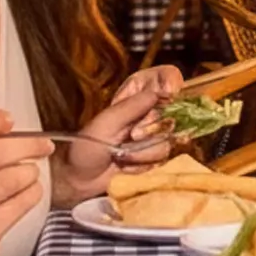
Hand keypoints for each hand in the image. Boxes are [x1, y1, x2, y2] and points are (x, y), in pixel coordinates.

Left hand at [51, 65, 184, 206]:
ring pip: (169, 139)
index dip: (172, 82)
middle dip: (152, 127)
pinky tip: (128, 166)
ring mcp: (157, 135)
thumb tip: (157, 92)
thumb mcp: (106, 123)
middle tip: (132, 135)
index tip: (169, 93)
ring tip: (122, 155)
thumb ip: (131, 106)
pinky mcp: (158, 157)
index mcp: (137, 94)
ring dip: (144, 152)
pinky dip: (144, 165)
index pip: (166, 77)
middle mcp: (152, 111)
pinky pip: (164, 159)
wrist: (81, 179)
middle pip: (173, 111)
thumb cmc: (86, 146)